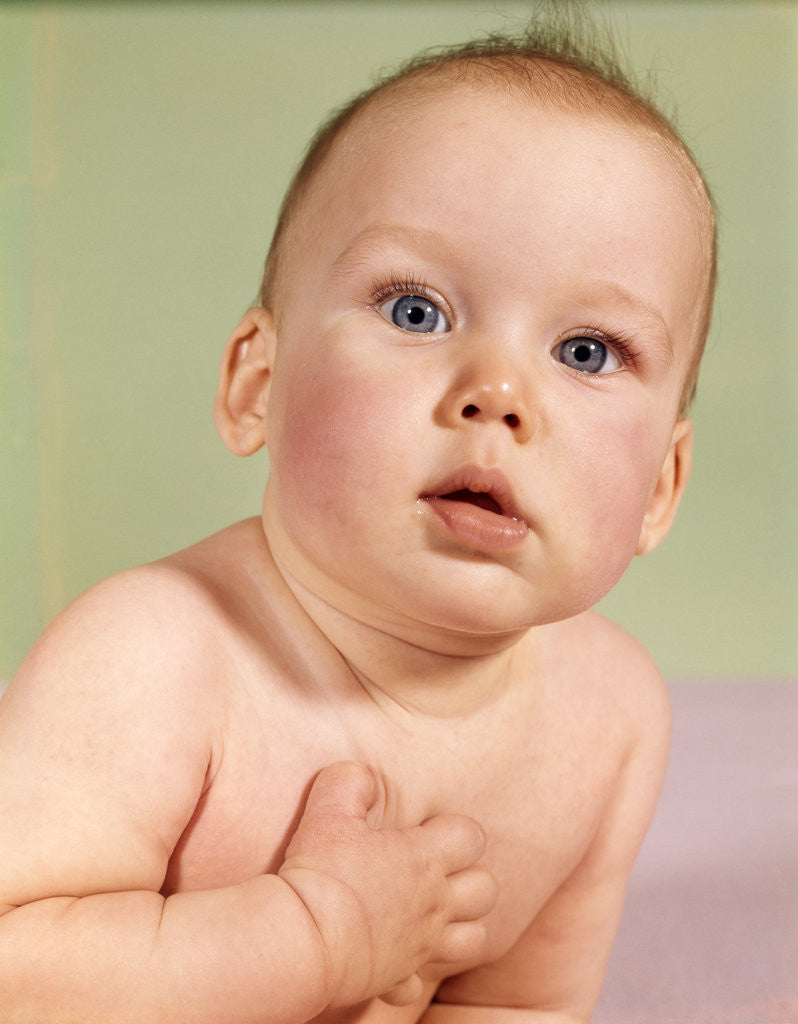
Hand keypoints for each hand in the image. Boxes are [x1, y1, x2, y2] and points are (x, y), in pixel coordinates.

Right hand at [278, 762, 496, 1009]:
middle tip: (433, 869)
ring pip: (473, 939)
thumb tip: (363, 777)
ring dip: (459, 925)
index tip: (423, 830)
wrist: (302, 940)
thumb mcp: (329, 809)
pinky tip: (392, 956)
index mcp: (423, 859)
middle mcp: (433, 904)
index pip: (472, 836)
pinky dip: (412, 972)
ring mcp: (420, 945)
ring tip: (429, 913)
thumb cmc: (321, 873)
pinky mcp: (398, 978)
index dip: (453, 829)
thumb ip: (351, 782)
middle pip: (486, 889)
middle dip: (469, 877)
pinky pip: (421, 982)